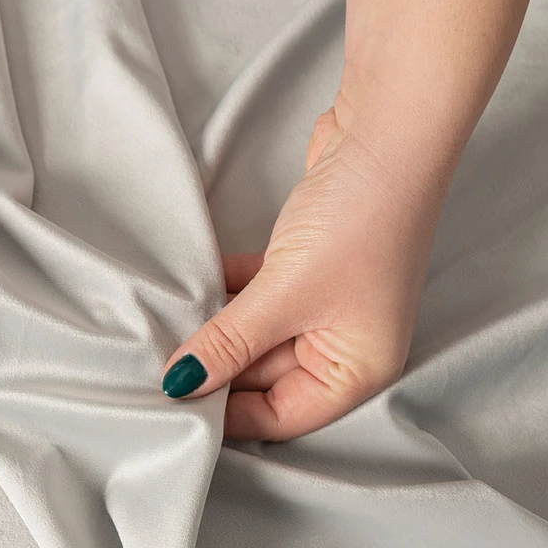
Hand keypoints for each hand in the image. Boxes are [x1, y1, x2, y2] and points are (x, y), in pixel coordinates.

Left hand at [160, 101, 448, 441]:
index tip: (177, 405)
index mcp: (357, 371)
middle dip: (216, 371)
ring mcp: (325, 306)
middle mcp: (344, 345)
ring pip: (255, 336)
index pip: (281, 417)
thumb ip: (228, 344)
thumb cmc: (360, 220)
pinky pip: (256, 299)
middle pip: (263, 379)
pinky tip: (191, 292)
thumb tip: (182, 383)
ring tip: (166, 332)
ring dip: (216, 331)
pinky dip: (227, 296)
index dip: (228, 416)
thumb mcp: (284, 295)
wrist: (387, 130)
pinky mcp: (307, 270)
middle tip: (160, 368)